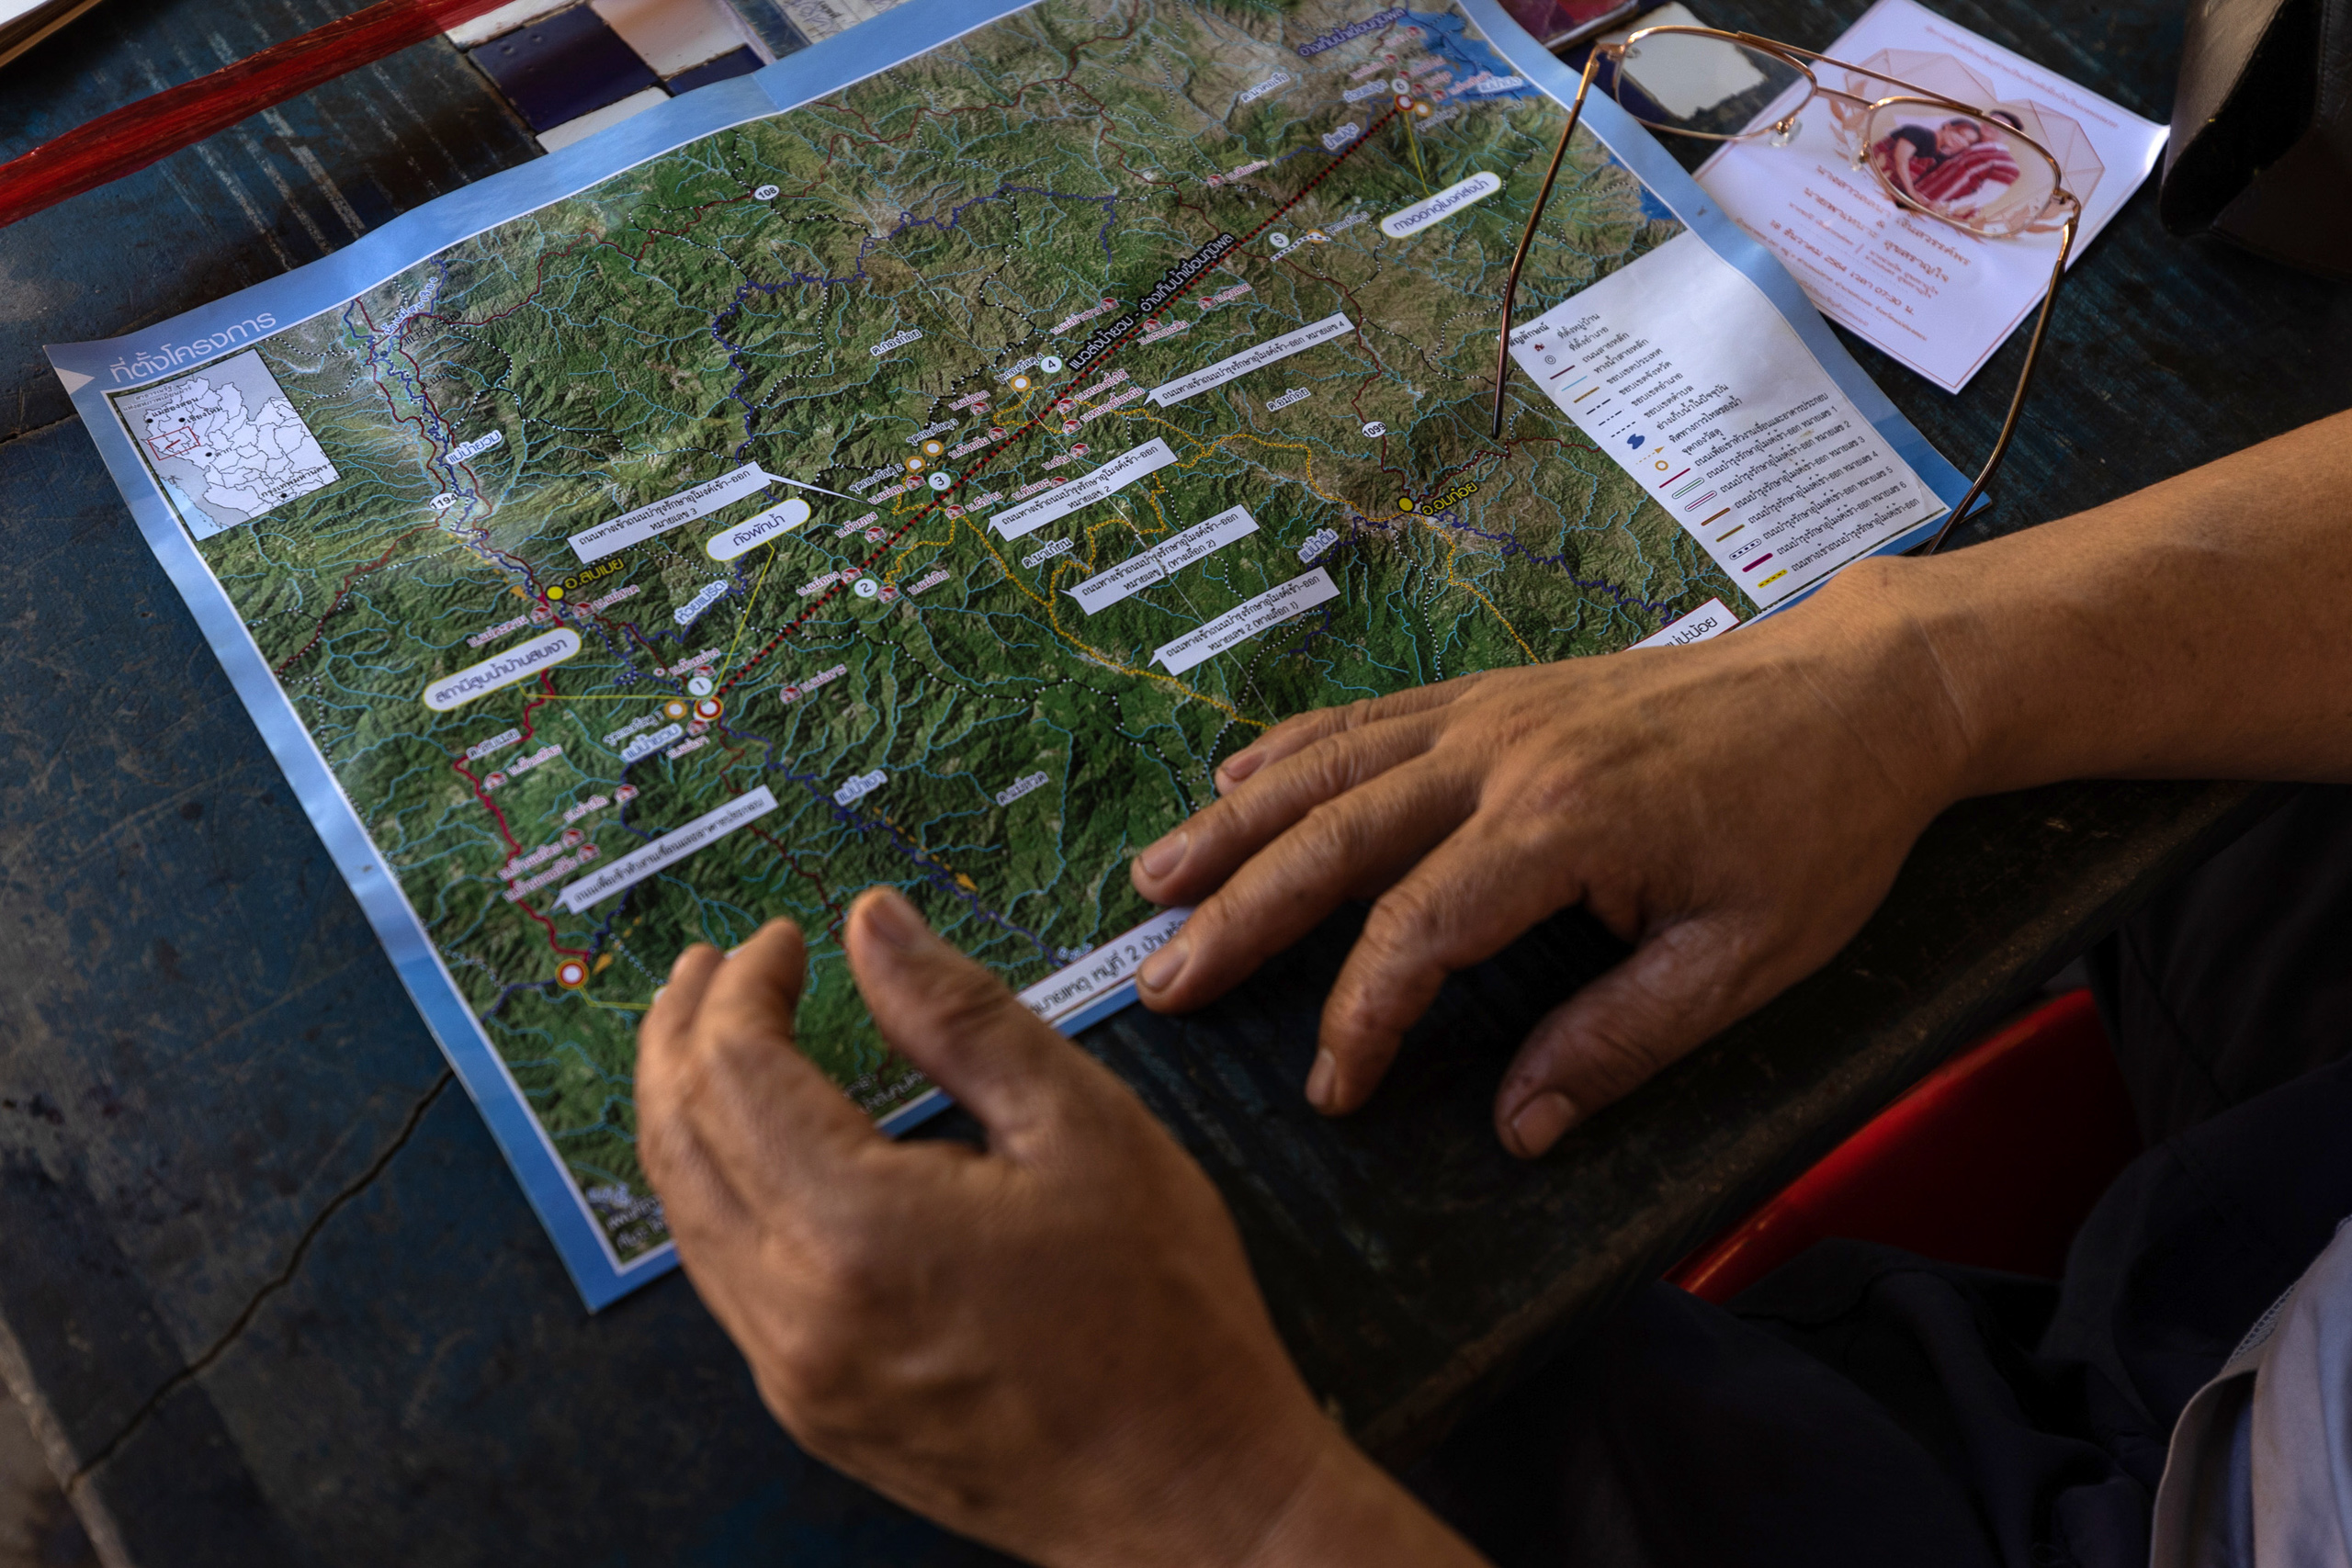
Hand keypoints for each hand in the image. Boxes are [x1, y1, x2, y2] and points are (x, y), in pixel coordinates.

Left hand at [637, 891, 1486, 1567]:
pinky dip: (719, 1192)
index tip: (784, 938)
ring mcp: (794, 1373)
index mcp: (858, 1230)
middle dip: (681, 1036)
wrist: (1193, 1498)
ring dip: (686, 1113)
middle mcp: (797, 1311)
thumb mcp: (1084, 1129)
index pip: (736, 1071)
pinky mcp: (811, 1409)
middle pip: (679, 1142)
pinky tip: (760, 1153)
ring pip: (687, 1216)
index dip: (746, 987)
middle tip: (708, 967)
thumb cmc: (1163, 1316)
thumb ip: (962, 1017)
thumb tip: (873, 924)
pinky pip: (726, 1279)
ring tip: (713, 1042)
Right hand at [1127, 568, 1966, 1157]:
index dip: (1361, 1017)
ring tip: (1152, 881)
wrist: (1857, 690)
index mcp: (1564, 824)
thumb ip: (1620, 1041)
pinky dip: (1289, 750)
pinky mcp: (1495, 693)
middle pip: (1335, 836)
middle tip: (1160, 981)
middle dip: (1238, 915)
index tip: (1333, 1089)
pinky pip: (1367, 717)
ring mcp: (1490, 712)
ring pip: (1329, 767)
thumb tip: (1518, 1128)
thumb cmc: (1815, 828)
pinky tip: (1234, 779)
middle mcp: (1503, 755)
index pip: (1417, 930)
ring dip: (1233, 827)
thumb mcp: (1744, 959)